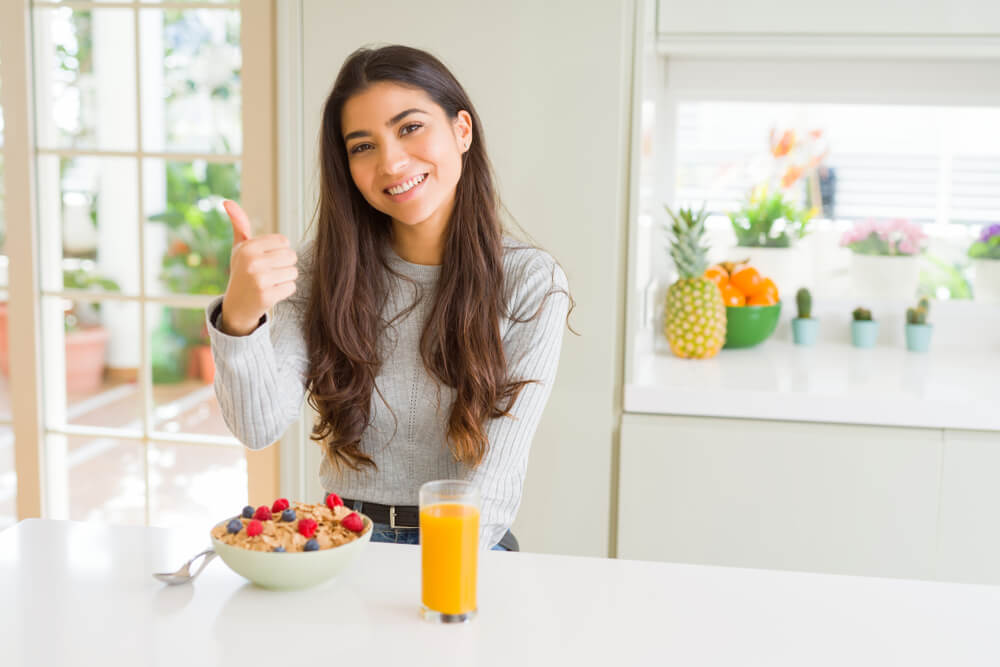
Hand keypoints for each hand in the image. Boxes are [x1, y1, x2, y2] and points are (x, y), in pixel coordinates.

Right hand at [219, 200, 297, 335]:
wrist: (236, 306)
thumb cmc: (242, 272)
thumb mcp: (239, 248)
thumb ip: (239, 225)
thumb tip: (227, 201)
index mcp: (248, 247)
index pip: (284, 242)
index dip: (279, 251)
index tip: (266, 260)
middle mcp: (252, 262)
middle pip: (291, 256)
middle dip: (284, 265)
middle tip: (268, 273)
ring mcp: (260, 280)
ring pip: (293, 272)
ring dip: (285, 278)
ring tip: (270, 283)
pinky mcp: (267, 296)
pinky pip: (292, 287)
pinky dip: (285, 290)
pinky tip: (271, 293)